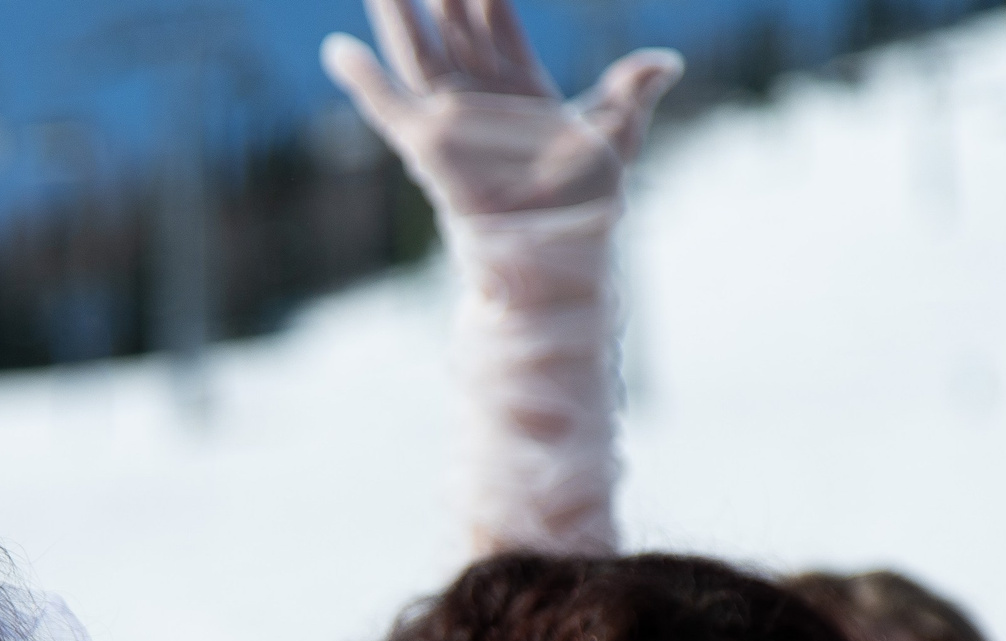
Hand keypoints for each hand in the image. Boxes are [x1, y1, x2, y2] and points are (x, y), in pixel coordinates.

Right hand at [322, 0, 682, 217]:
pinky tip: (337, 51)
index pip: (495, 8)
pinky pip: (387, 107)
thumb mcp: (614, 134)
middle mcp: (479, 90)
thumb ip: (630, 92)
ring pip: (415, 47)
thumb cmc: (585, 202)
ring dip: (394, 12)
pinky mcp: (429, 145)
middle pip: (449, 15)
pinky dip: (361, 81)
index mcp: (518, 78)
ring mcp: (452, 114)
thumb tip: (668, 62)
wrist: (556, 251)